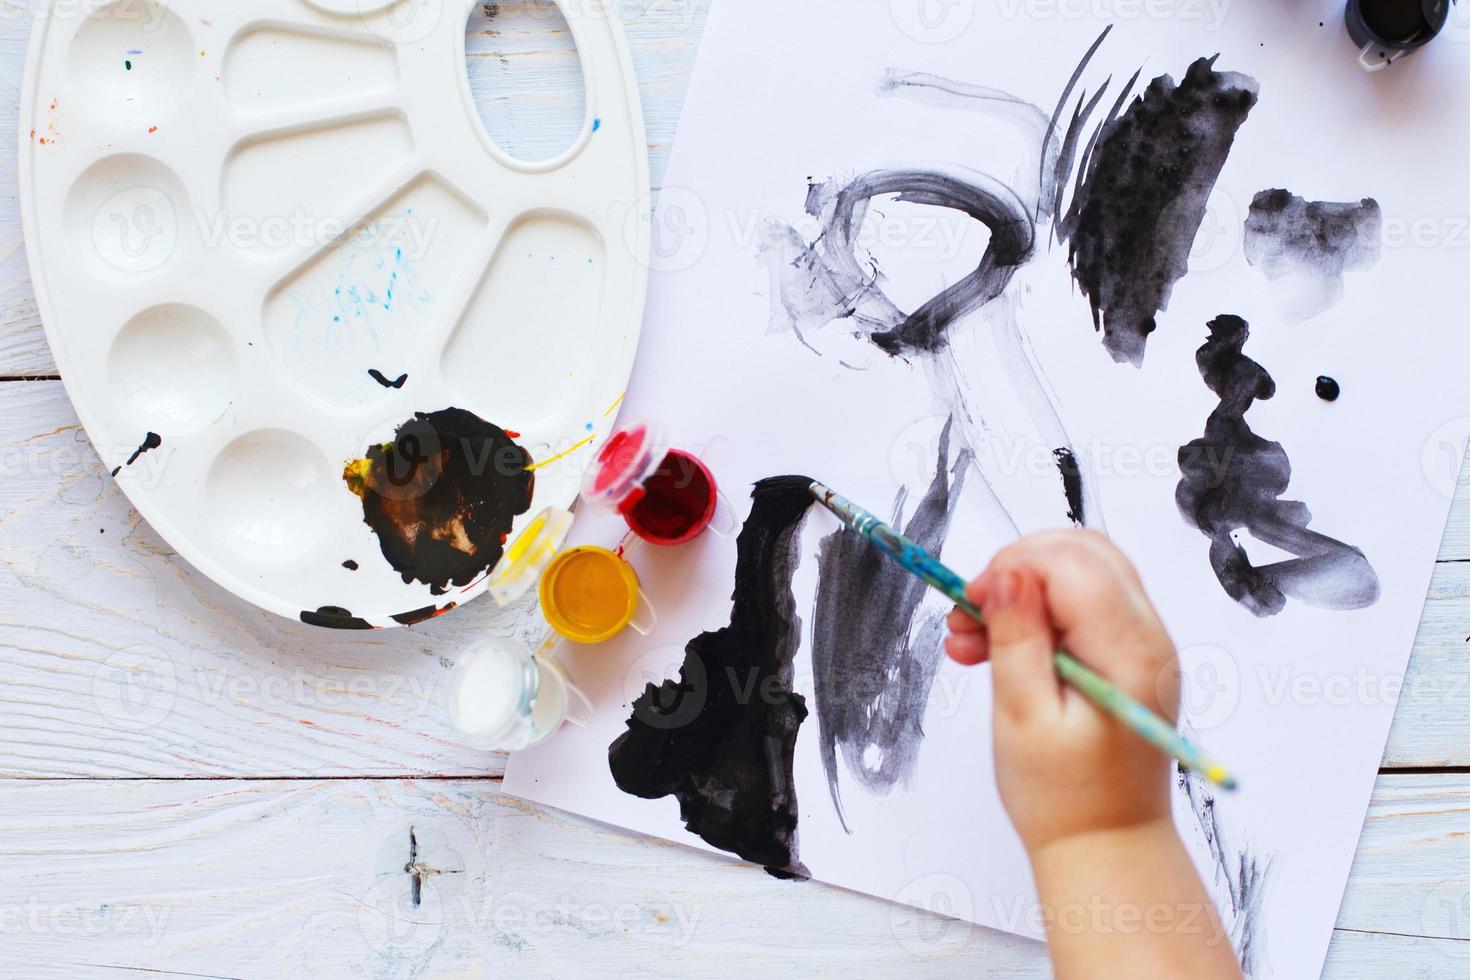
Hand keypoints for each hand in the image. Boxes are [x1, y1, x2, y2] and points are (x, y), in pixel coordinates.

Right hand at [945, 529, 1180, 853]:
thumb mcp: (1023, 717)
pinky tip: (995, 645)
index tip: (971, 602)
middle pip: (1085, 553)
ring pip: (1081, 573)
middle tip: (970, 611)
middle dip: (1018, 567)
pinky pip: (1083, 605)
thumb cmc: (1064, 798)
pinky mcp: (1128, 656)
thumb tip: (1010, 575)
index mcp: (1129, 655)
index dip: (1015, 567)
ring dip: (1023, 588)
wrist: (1107, 846)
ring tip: (970, 635)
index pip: (1074, 565)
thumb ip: (1018, 639)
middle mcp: (1149, 640)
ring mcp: (1143, 647)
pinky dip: (1038, 611)